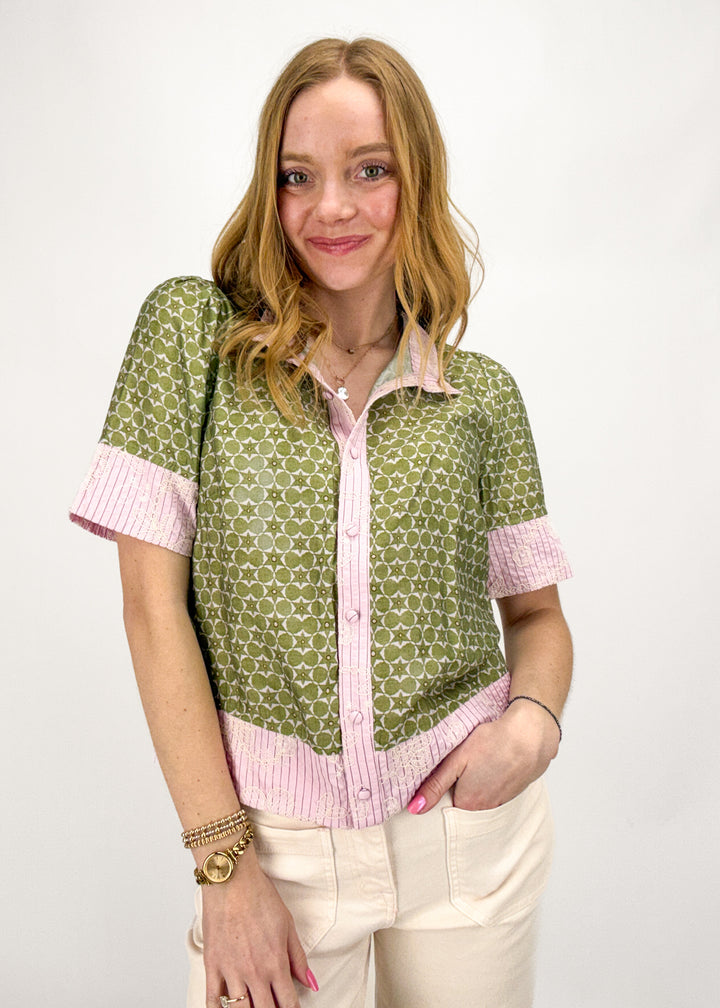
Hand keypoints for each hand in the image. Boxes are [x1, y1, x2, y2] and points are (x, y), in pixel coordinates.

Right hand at [201, 847, 317, 1007]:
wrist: (232, 880)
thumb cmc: (260, 897)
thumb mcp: (287, 925)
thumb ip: (298, 958)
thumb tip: (311, 983)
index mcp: (275, 963)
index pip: (287, 1003)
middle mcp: (254, 973)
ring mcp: (231, 971)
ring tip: (254, 1006)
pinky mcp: (212, 965)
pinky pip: (212, 1000)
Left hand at [407, 701, 559, 812]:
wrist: (531, 734)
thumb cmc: (493, 742)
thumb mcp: (457, 760)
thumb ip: (435, 785)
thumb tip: (415, 808)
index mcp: (468, 803)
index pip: (445, 807)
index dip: (440, 792)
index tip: (441, 777)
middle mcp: (486, 808)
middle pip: (464, 804)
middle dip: (458, 790)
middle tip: (461, 766)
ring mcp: (503, 801)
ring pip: (482, 798)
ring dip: (477, 785)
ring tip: (478, 763)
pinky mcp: (516, 791)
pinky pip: (497, 792)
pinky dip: (493, 781)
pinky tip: (493, 764)